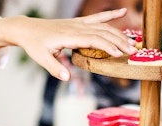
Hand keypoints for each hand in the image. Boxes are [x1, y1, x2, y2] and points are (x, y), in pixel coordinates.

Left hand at [0, 10, 136, 80]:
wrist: (27, 29)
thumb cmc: (34, 45)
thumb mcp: (41, 59)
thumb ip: (55, 68)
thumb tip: (67, 78)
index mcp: (68, 36)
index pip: (93, 40)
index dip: (107, 46)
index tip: (119, 54)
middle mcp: (76, 27)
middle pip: (102, 33)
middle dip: (119, 41)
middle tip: (133, 51)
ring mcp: (78, 23)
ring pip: (103, 26)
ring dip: (119, 33)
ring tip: (133, 42)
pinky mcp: (78, 22)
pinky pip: (97, 17)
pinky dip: (110, 14)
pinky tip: (123, 11)